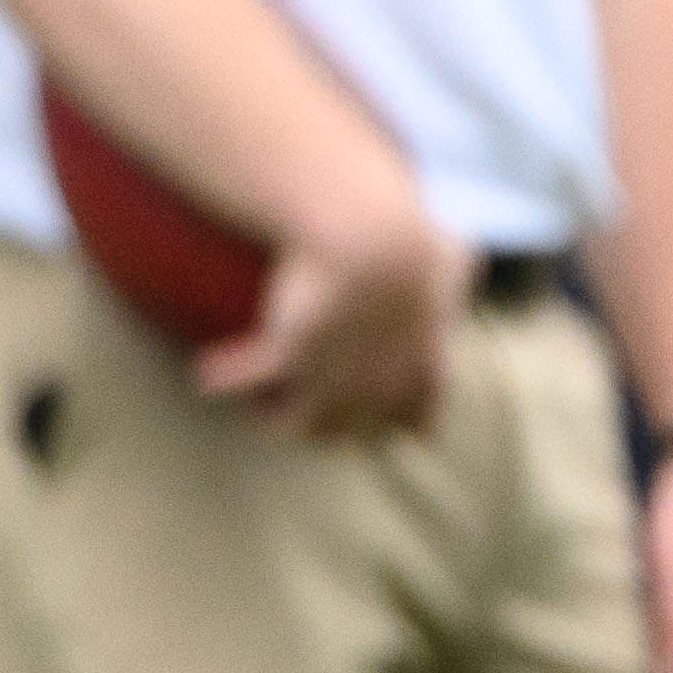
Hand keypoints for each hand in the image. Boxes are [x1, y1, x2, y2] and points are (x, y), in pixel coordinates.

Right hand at [200, 173, 466, 442]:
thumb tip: (464, 251)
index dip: (400, 425)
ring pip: (298, 425)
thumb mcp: (452, 254)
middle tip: (311, 409)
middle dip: (333, 426)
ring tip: (260, 405)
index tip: (388, 424)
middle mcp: (376, 386)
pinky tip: (208, 374)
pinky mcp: (287, 358)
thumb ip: (458, 266)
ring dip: (276, 417)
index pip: (417, 421)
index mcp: (421, 366)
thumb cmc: (414, 241)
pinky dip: (225, 380)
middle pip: (352, 432)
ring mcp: (330, 378)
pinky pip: (246, 382)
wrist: (372, 240)